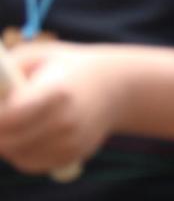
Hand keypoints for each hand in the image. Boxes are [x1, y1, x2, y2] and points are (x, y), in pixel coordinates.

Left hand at [0, 42, 123, 174]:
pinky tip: (32, 131)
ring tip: (18, 120)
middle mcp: (66, 121)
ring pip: (15, 155)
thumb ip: (6, 70)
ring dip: (7, 141)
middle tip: (2, 117)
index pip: (7, 118)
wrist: (115, 86)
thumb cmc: (68, 67)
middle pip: (7, 142)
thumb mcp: (40, 56)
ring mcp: (70, 142)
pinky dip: (22, 151)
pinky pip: (30, 163)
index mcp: (57, 92)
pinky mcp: (71, 155)